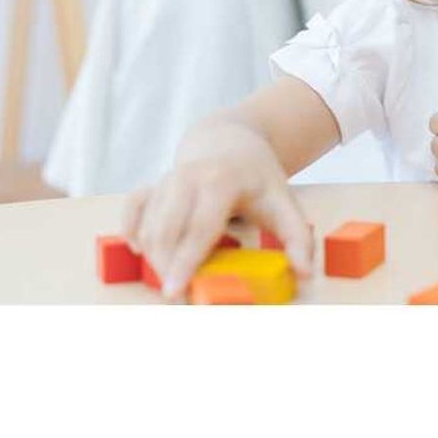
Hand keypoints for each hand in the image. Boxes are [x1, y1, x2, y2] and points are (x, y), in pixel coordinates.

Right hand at [122, 123, 313, 300]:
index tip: (176, 293)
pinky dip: (132, 230)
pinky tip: (140, 250)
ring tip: (172, 281)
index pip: (199, 227)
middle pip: (166, 229)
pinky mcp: (154, 183)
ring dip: (153, 257)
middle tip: (180, 298)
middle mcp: (188, 177)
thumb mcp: (284, 201)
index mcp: (221, 180)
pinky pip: (133, 207)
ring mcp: (167, 178)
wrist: (231, 139)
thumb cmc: (257, 177)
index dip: (186, 262)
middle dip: (166, 268)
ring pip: (148, 224)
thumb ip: (298, 237)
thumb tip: (306, 273)